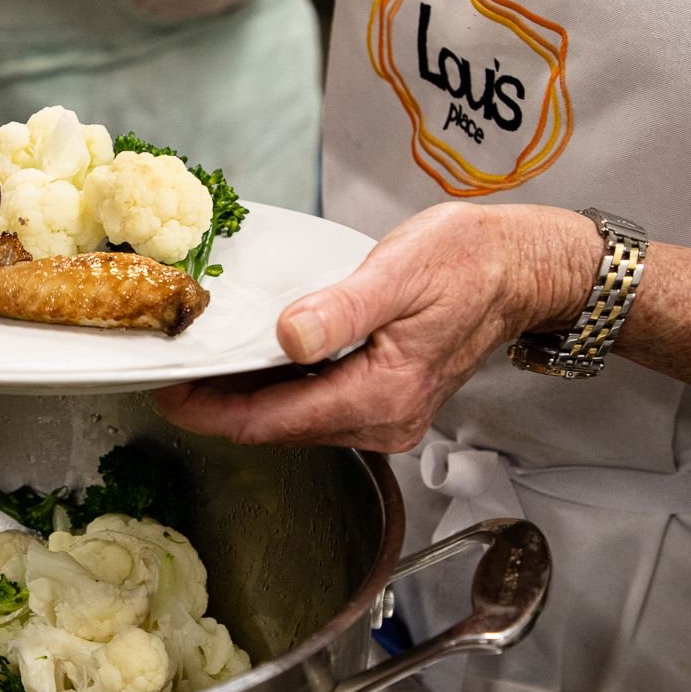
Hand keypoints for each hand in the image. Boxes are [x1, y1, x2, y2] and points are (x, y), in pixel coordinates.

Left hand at [156, 204, 599, 450]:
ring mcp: (386, 416)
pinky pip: (317, 406)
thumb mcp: (400, 273)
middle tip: (171, 374)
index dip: (212, 412)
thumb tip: (289, 337)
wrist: (522, 268)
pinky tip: (255, 363)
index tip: (168, 392)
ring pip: (296, 421)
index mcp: (381, 395)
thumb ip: (341, 310)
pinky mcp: (387, 401)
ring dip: (248, 399)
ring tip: (201, 368)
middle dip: (221, 406)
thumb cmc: (471, 263)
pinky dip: (279, 389)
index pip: (273, 422)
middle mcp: (383, 421)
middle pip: (278, 428)